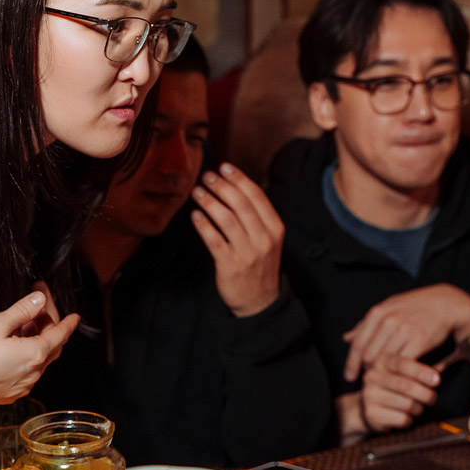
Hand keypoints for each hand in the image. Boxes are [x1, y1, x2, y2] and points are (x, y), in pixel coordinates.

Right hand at [0, 290, 79, 404]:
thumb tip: (40, 299)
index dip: (68, 323)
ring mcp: (25, 385)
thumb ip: (23, 310)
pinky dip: (28, 358)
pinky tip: (14, 348)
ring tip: (23, 326)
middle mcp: (35, 373)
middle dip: (49, 327)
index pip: (60, 334)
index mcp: (35, 354)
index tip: (75, 316)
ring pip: (40, 360)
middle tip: (38, 310)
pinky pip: (28, 373)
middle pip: (52, 346)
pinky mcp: (13, 393)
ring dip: (37, 342)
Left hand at [189, 163, 282, 317]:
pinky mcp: (230, 265)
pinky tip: (195, 214)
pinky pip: (214, 239)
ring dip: (209, 201)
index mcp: (275, 228)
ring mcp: (247, 252)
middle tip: (206, 176)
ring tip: (197, 191)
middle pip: (240, 204)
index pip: (257, 197)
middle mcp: (263, 239)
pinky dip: (203, 225)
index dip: (239, 179)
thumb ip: (257, 217)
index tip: (224, 167)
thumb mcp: (268, 240)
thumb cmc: (259, 265)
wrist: (259, 302)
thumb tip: (236, 187)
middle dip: (221, 186)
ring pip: (226, 219)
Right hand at [338, 353, 442, 433]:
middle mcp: (372, 376)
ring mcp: (370, 395)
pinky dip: (409, 420)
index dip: (421, 372)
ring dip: (418, 408)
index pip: (402, 364)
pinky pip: (402, 418)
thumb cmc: (394, 388)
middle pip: (406, 385)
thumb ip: (422, 369)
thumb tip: (443, 365)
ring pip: (407, 404)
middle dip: (425, 394)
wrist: (370, 409)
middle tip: (432, 398)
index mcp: (382, 362)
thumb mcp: (405, 374)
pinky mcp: (372, 414)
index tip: (436, 380)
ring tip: (416, 407)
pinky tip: (405, 416)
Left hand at [343, 284, 469, 382]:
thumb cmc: (414, 307)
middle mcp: (388, 321)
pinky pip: (403, 363)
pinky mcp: (419, 340)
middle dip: (367, 370)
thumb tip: (346, 338)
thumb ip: (366, 324)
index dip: (351, 363)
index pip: (357, 344)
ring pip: (385, 361)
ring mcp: (404, 330)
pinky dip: (399, 373)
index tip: (349, 377)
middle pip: (369, 355)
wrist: (445, 304)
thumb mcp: (388, 308)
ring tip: (383, 381)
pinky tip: (399, 378)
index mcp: (377, 313)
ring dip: (383, 373)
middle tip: (370, 380)